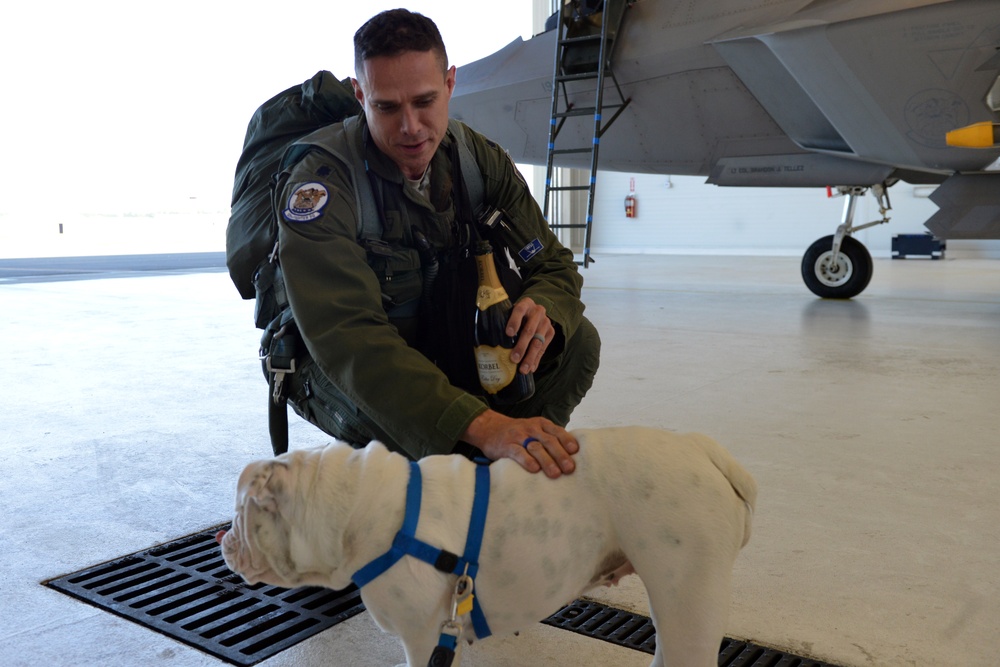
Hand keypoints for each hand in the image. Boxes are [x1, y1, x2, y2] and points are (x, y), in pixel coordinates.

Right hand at [460, 410, 577, 477]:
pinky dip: (527, 461)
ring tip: (555, 474)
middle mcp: (531, 428)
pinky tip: (534, 469)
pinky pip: (518, 453)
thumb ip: (549, 439)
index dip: (567, 441)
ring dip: (547, 461)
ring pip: (535, 447)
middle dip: (560, 455)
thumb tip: (572, 457)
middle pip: (549, 441)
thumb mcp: (534, 430)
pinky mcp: (506, 446)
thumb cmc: (518, 434)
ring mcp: (518, 436)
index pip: (557, 431)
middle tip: (569, 469)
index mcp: (541, 424)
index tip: (575, 452)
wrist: (489, 428)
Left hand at [505, 296, 554, 373]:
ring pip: (538, 342)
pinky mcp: (551, 332)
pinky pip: (544, 348)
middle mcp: (538, 311)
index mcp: (526, 303)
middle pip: (529, 330)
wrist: (535, 312)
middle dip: (521, 346)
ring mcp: (546, 322)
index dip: (514, 321)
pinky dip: (536, 359)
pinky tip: (531, 368)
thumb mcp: (511, 313)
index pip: (519, 310)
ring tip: (523, 369)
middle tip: (513, 359)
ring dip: (530, 357)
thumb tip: (488, 339)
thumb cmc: (518, 316)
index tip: (508, 334)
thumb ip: (503, 321)